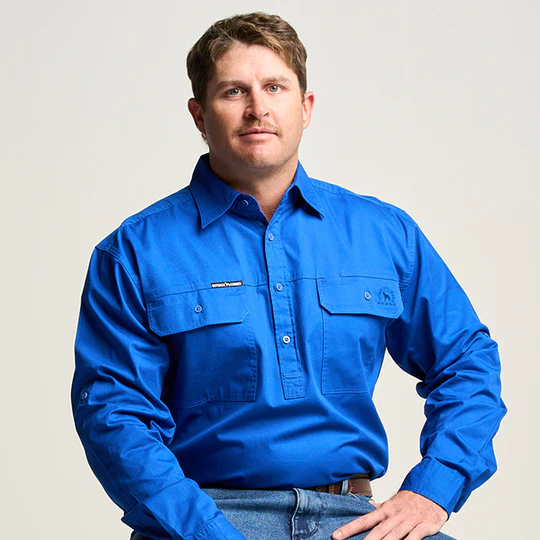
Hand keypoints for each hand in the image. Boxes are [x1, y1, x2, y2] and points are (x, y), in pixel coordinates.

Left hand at [332, 490, 447, 538]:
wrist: (433, 490)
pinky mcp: (424, 526)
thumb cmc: (410, 499)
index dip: (350, 528)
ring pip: (394, 536)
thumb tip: (368, 507)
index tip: (337, 536)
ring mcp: (409, 521)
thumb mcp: (393, 501)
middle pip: (377, 531)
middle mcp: (395, 516)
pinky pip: (415, 537)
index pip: (364, 520)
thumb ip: (380, 507)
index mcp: (385, 510)